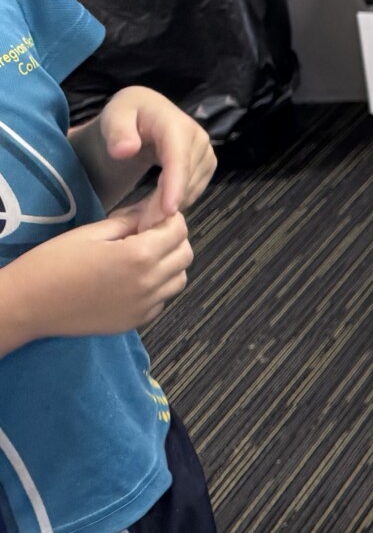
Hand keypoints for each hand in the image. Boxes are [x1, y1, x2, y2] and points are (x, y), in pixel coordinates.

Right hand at [0, 206, 191, 346]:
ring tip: (144, 257)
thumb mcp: (90, 233)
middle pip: (185, 255)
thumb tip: (151, 211)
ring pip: (179, 279)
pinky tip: (133, 280)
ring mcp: (145, 306)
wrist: (28, 305)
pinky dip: (158, 287)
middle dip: (174, 240)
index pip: (178, 230)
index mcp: (138, 256)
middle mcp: (149, 283)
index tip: (157, 215)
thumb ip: (128, 222)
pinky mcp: (136, 321)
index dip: (171, 219)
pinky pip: (162, 300)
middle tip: (151, 234)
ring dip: (170, 264)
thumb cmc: (52, 264)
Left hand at [96, 87, 214, 220]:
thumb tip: (125, 150)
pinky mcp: (206, 166)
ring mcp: (205, 153)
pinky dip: (175, 203)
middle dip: (167, 204)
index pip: (179, 158)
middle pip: (186, 178)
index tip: (167, 212)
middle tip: (142, 228)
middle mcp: (198, 137)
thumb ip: (117, 131)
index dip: (175, 186)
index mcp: (175, 123)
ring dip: (169, 207)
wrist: (141, 114)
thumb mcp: (114, 116)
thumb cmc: (125, 115)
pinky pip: (193, 190)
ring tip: (142, 220)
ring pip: (192, 188)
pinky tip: (154, 211)